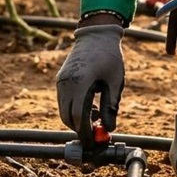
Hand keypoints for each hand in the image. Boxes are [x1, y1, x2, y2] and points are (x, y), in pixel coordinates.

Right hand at [56, 24, 124, 145]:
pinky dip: (73, 108)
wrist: (97, 34)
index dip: (85, 133)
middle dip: (80, 129)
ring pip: (64, 110)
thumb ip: (111, 105)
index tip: (95, 142)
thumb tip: (110, 129)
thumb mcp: (115, 81)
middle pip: (68, 117)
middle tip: (96, 134)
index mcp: (81, 82)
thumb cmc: (110, 56)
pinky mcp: (60, 79)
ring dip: (77, 119)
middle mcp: (67, 83)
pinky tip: (90, 105)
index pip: (78, 117)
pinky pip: (64, 101)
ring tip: (96, 116)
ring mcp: (61, 81)